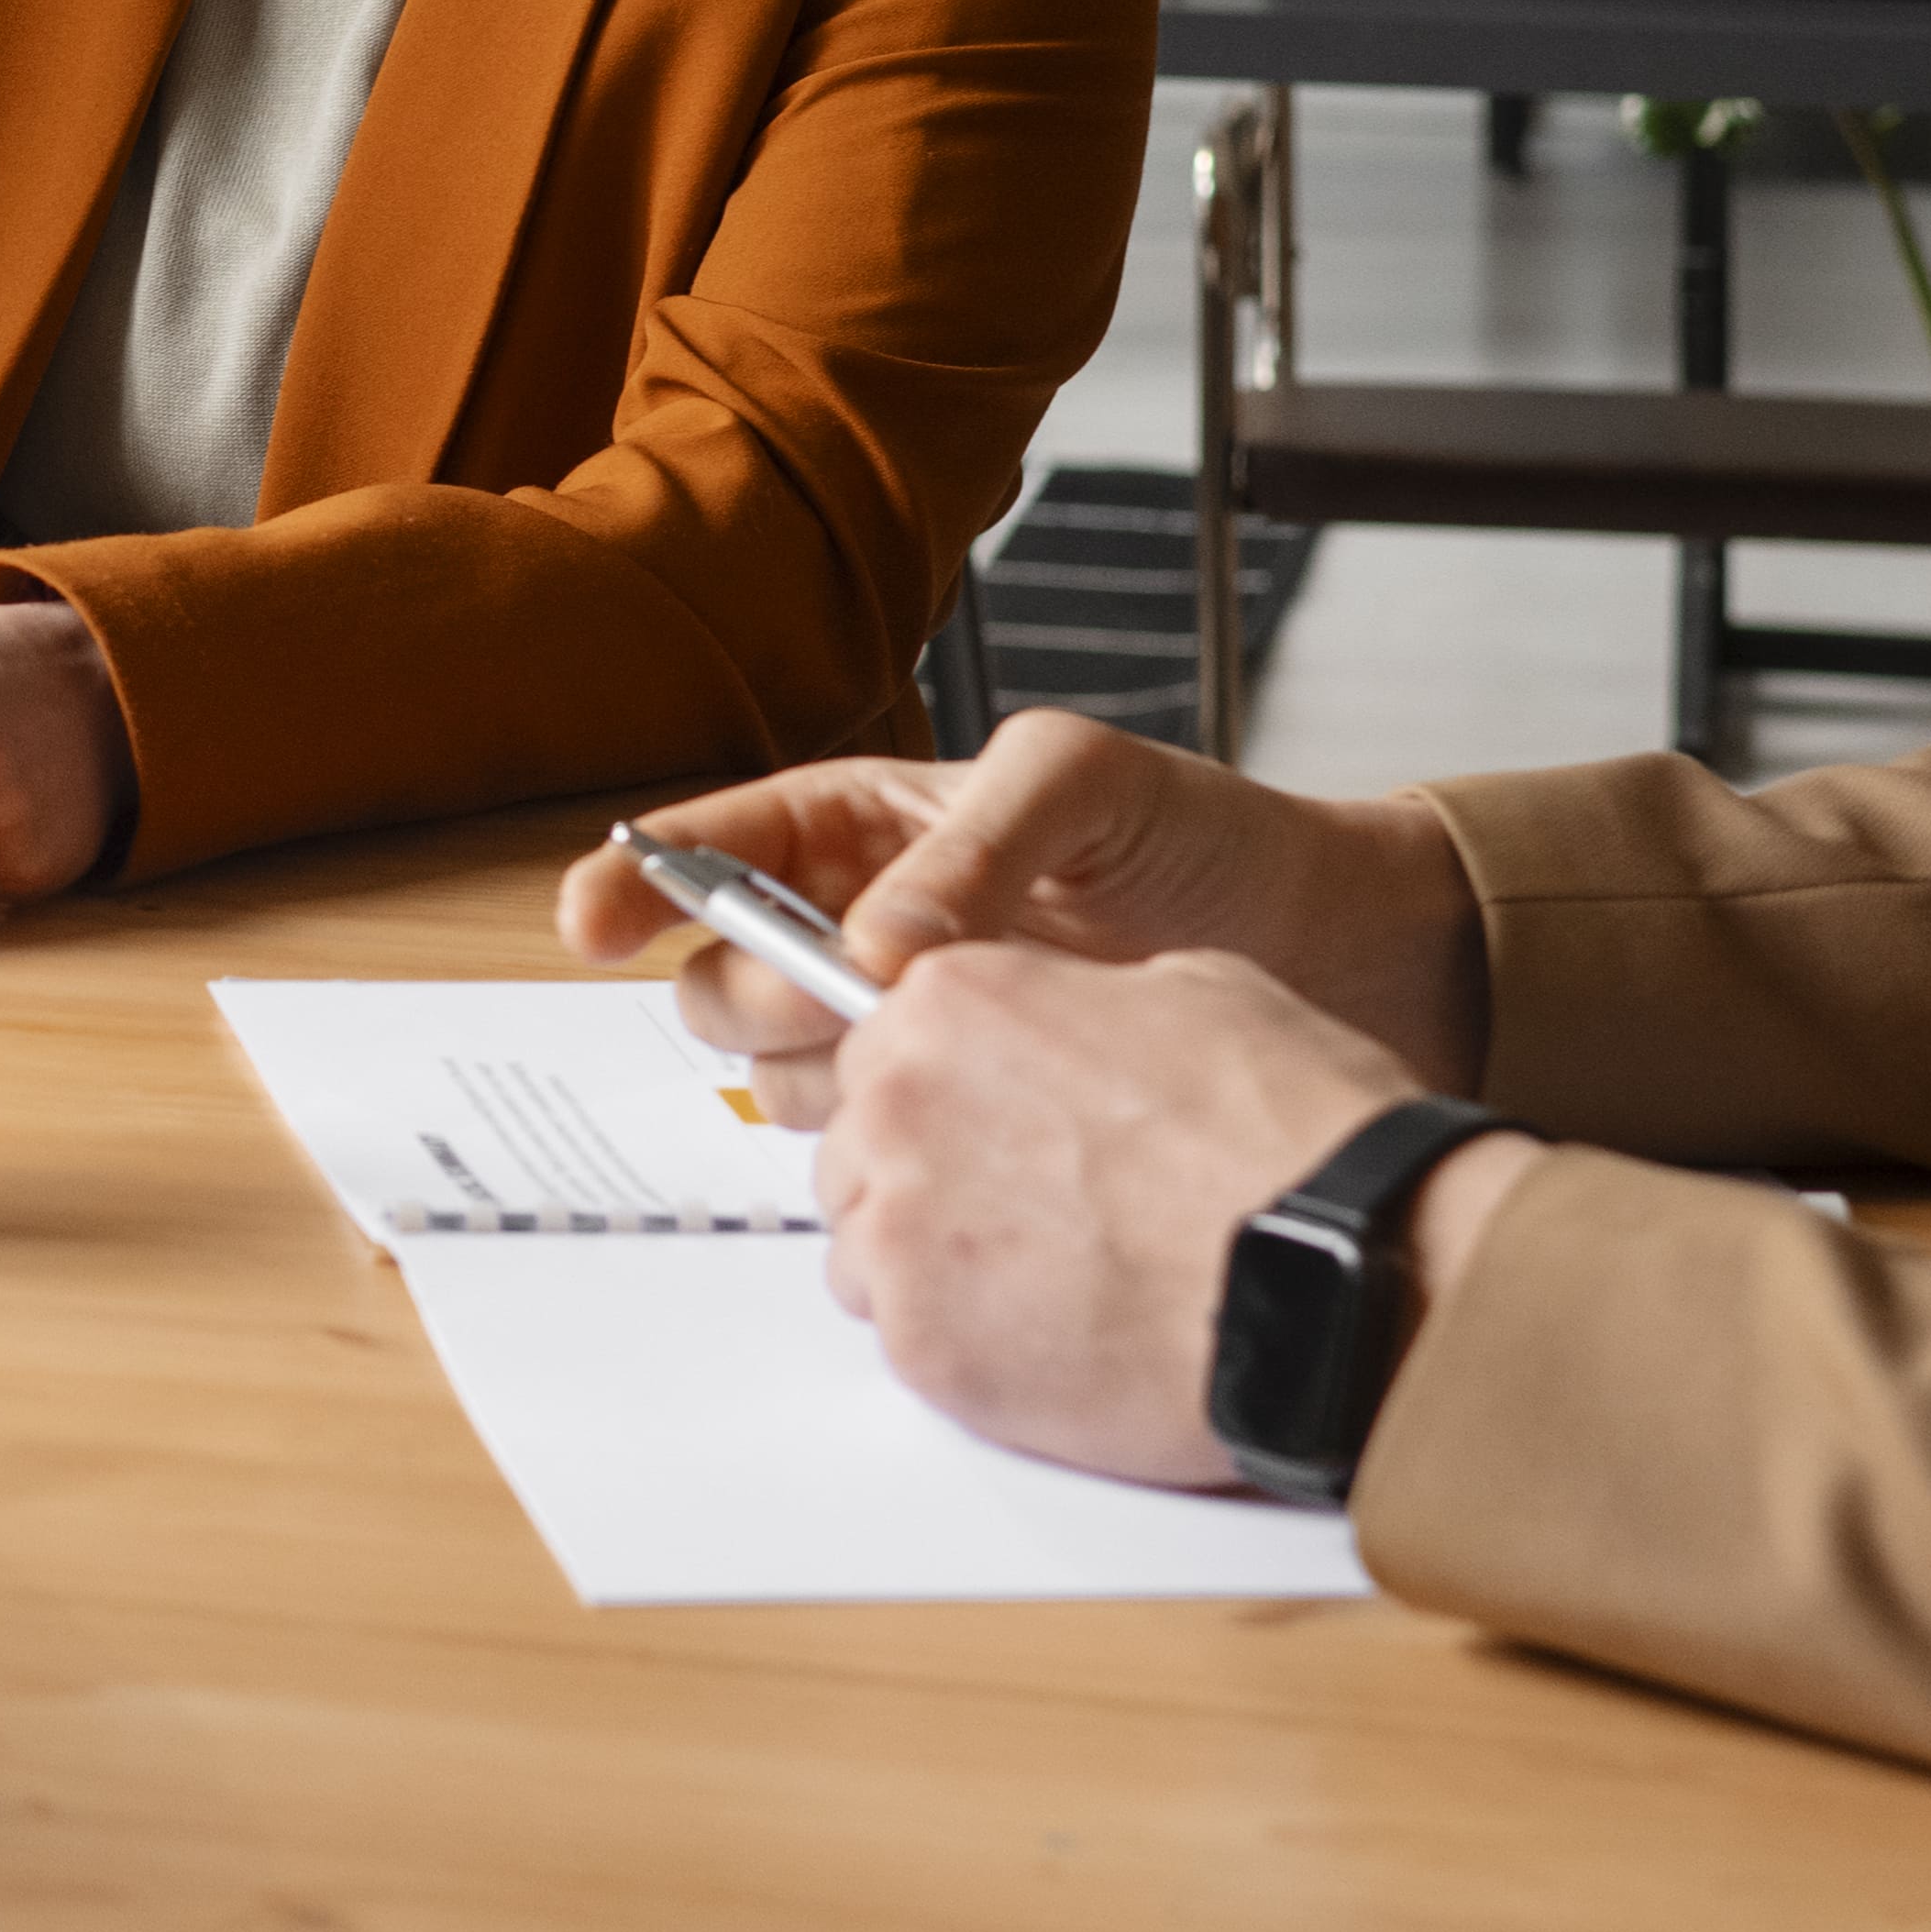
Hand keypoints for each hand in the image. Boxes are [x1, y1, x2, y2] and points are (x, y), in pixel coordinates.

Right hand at [545, 705, 1489, 1130]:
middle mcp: (867, 930)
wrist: (1339, 955)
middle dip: (755, 991)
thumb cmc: (1210, 842)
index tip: (592, 918)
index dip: (642, 878)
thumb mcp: (1085, 788)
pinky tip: (961, 1118)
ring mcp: (912, 1033)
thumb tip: (872, 950)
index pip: (721, 848)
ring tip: (939, 1047)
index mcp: (871, 826)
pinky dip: (885, 1139)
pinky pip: (867, 1143)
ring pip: (781, 1072)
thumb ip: (966, 850)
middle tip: (843, 999)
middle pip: (727, 980)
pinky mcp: (963, 1118)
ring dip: (822, 1071)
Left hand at [812, 938, 1531, 1490]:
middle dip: (933, 1175)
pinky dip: (968, 1343)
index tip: (998, 1123)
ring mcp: (900, 1231)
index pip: (886, 1041)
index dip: (952, 1089)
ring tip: (1061, 1278)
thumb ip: (1087, 1002)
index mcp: (952, 1003)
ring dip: (940, 1264)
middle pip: (863, 1145)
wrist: (1344, 1275)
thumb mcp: (1202, 995)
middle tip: (1040, 1211)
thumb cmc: (1300, 1142)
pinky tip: (1062, 1334)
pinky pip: (905, 1337)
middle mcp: (900, 1105)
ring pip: (868, 1247)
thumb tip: (1069, 1029)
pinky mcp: (923, 1345)